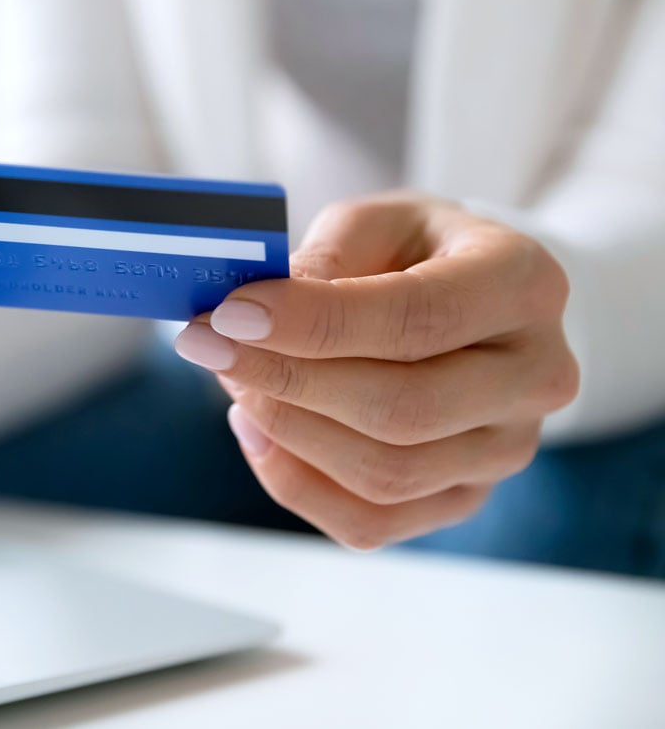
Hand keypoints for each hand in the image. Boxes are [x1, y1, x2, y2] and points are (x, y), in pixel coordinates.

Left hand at [174, 192, 578, 549]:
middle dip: (286, 380)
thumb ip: (325, 258)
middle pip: (402, 408)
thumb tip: (256, 314)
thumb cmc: (415, 253)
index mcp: (524, 285)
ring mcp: (507, 449)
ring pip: (384, 474)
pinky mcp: (465, 497)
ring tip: (235, 377)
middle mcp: (535, 375)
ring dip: (286, 429)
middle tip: (209, 346)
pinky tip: (257, 429)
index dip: (314, 322)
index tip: (230, 313)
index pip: (416, 319)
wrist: (467, 302)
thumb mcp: (375, 223)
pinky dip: (294, 481)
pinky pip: (370, 521)